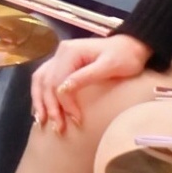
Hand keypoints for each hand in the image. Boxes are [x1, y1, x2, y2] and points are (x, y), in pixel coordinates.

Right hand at [31, 28, 156, 135]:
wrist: (132, 45)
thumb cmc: (125, 57)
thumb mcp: (109, 66)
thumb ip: (85, 77)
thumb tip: (63, 90)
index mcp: (69, 52)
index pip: (59, 81)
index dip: (65, 102)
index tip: (76, 120)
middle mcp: (59, 53)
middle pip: (47, 82)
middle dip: (50, 106)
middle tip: (58, 127)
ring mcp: (58, 57)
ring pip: (40, 80)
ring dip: (40, 100)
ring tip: (41, 119)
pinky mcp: (62, 63)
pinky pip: (44, 78)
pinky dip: (40, 92)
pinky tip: (41, 105)